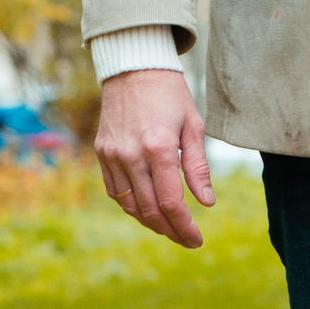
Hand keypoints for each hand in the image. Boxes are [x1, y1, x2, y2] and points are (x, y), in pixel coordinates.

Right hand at [95, 69, 214, 248]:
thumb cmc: (172, 95)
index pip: (171, 202)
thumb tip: (207, 203)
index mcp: (159, 148)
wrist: (134, 68)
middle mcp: (131, 155)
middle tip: (188, 240)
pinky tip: (148, 210)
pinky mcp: (102, 151)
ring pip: (129, 205)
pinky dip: (132, 206)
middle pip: (149, 209)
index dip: (184, 226)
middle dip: (170, 230)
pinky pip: (115, 190)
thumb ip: (198, 167)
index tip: (196, 239)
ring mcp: (112, 154)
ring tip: (170, 229)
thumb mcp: (194, 126)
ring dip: (150, 222)